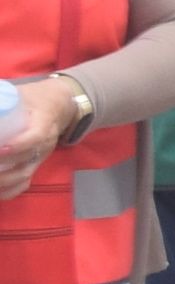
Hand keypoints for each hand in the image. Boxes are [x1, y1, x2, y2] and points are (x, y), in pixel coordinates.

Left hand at [0, 78, 68, 203]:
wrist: (60, 105)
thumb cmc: (35, 97)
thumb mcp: (21, 92)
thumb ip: (2, 97)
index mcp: (45, 121)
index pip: (36, 136)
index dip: (19, 145)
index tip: (0, 149)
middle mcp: (45, 143)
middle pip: (26, 161)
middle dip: (1, 168)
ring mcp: (40, 156)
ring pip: (24, 175)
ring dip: (2, 181)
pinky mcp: (34, 164)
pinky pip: (24, 183)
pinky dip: (8, 191)